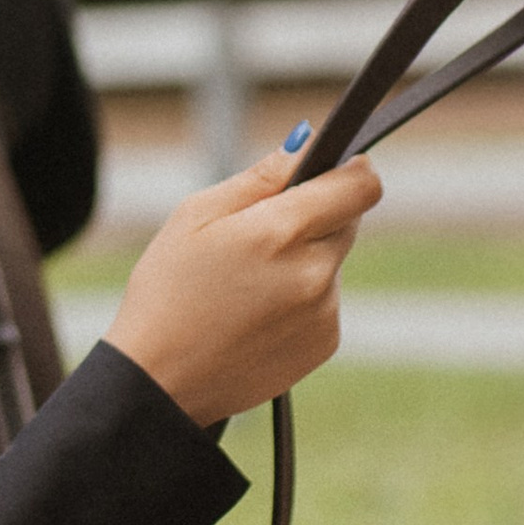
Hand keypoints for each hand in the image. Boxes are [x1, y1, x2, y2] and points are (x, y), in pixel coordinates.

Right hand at [105, 136, 380, 428]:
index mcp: (281, 231)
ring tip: (248, 283)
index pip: (361, 184)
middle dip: (315, 213)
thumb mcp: (196, 215)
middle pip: (347, 219)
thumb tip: (307, 143)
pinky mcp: (325, 342)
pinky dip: (302, 298)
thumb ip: (260, 177)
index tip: (332, 168)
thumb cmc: (168, 291)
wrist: (161, 381)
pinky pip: (326, 300)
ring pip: (332, 261)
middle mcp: (314, 272)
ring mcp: (324, 311)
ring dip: (305, 258)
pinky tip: (256, 313)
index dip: (351, 168)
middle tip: (261, 232)